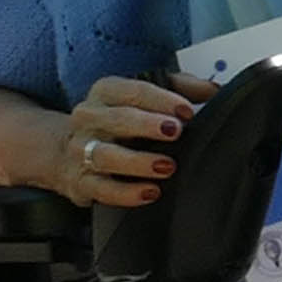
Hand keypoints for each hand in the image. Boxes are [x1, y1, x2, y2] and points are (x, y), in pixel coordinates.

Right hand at [48, 72, 206, 210]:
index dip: (161, 99)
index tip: (186, 110)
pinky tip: (151, 192)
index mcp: (105, 92)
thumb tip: (213, 90)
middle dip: (147, 125)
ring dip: (138, 161)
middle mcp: (89, 118)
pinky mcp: (80, 181)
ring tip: (166, 166)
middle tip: (175, 131)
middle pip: (118, 119)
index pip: (133, 90)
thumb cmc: (118, 122)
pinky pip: (102, 189)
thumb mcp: (144, 97)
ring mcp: (80, 150)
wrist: (67, 151)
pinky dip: (127, 193)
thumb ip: (180, 89)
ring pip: (106, 155)